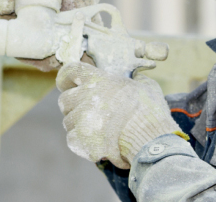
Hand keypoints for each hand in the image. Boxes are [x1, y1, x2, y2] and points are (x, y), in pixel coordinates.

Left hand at [56, 62, 181, 168]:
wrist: (150, 142)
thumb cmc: (150, 114)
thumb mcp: (148, 88)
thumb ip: (138, 81)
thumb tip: (137, 78)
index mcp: (99, 80)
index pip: (70, 70)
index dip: (65, 78)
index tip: (66, 85)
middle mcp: (86, 97)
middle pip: (65, 100)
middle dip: (73, 107)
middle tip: (89, 114)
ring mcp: (81, 119)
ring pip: (68, 122)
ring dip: (79, 126)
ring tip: (99, 132)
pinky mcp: (80, 140)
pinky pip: (72, 139)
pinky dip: (82, 143)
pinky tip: (97, 144)